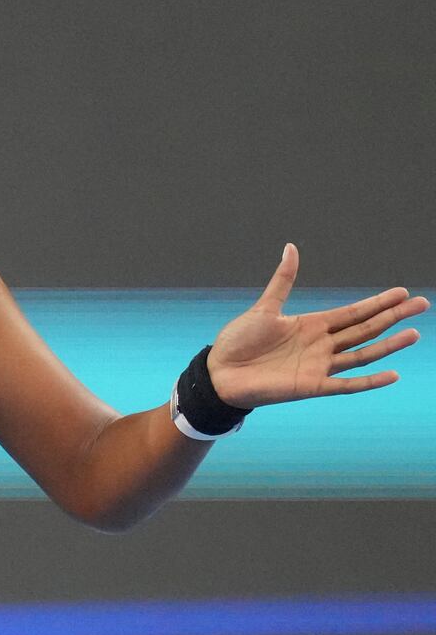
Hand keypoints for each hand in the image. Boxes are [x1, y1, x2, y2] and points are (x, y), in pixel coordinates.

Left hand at [207, 243, 429, 408]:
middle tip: (421, 304)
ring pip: (362, 354)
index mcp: (311, 324)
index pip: (353, 312)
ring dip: (388, 345)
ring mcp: (318, 365)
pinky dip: (369, 381)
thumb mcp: (264, 307)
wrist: (219, 372)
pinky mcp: (311, 386)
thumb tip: (291, 248)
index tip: (402, 292)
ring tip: (414, 333)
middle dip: (392, 317)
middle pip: (365, 329)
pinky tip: (392, 374)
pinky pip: (346, 384)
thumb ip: (283, 280)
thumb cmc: (238, 341)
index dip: (377, 303)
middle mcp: (320, 345)